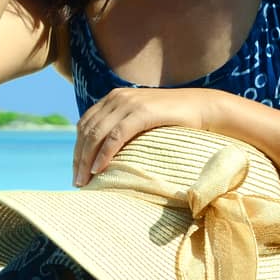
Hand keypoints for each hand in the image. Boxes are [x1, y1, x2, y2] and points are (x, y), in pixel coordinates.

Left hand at [72, 87, 219, 186]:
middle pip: (87, 131)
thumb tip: (106, 156)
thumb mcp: (141, 121)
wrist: (203, 108)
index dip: (77, 149)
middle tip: (77, 182)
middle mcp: (116, 98)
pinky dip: (104, 153)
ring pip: (97, 134)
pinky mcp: (142, 112)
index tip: (76, 171)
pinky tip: (99, 169)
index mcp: (113, 98)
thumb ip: (123, 129)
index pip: (85, 125)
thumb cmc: (174, 121)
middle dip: (79, 158)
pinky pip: (116, 135)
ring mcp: (129, 103)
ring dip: (87, 159)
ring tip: (85, 181)